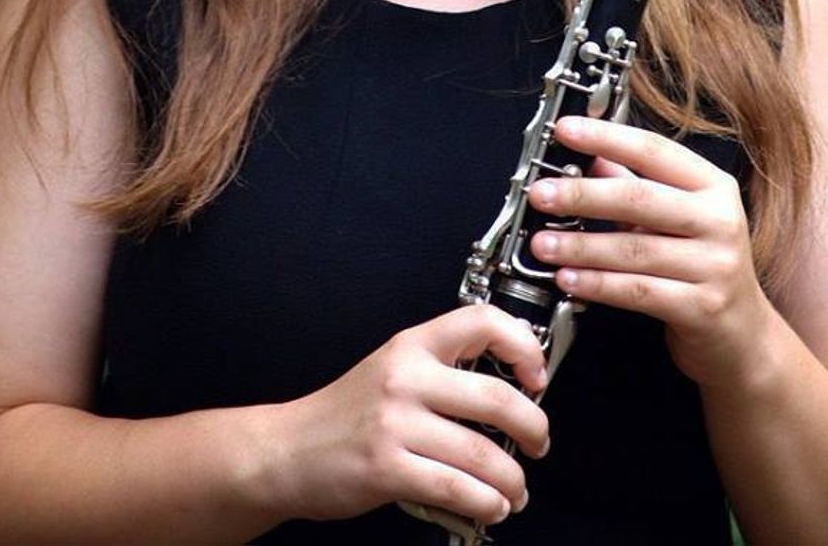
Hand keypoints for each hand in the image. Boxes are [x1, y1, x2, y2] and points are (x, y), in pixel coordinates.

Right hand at [274, 305, 549, 527]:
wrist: (288, 449)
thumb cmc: (347, 413)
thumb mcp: (392, 369)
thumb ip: (442, 369)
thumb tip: (511, 385)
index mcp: (412, 345)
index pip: (482, 321)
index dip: (523, 346)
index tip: (537, 375)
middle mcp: (406, 377)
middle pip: (497, 398)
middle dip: (534, 428)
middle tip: (539, 442)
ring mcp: (396, 423)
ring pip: (482, 453)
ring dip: (514, 479)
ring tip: (517, 489)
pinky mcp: (387, 468)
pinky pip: (457, 488)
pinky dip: (486, 503)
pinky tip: (490, 506)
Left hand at [528, 116, 774, 388]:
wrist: (743, 338)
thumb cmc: (701, 268)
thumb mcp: (674, 218)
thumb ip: (632, 185)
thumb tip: (587, 156)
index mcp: (713, 186)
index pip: (654, 150)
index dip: (607, 137)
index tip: (565, 130)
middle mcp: (720, 220)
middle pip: (641, 198)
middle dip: (583, 195)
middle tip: (540, 194)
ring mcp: (716, 266)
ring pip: (634, 249)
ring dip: (580, 246)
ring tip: (541, 244)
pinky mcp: (703, 308)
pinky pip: (637, 291)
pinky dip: (597, 284)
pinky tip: (567, 279)